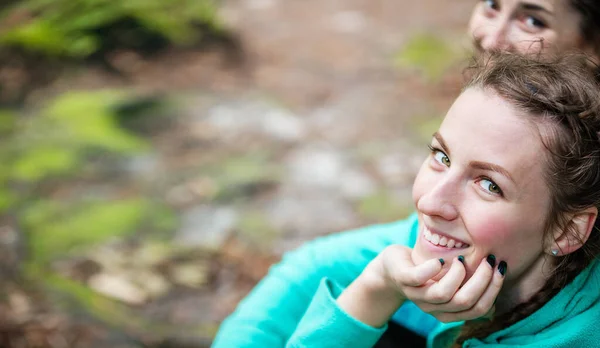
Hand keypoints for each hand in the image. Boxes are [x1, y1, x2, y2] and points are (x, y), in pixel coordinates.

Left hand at [377, 245, 505, 321]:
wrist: (391, 268)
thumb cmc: (427, 271)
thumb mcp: (451, 277)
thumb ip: (470, 281)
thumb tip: (501, 274)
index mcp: (449, 311)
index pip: (479, 309)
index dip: (494, 290)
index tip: (501, 268)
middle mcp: (434, 308)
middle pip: (465, 302)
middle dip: (482, 281)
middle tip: (489, 260)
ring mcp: (417, 295)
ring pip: (444, 294)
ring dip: (458, 275)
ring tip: (463, 259)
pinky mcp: (404, 280)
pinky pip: (418, 279)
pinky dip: (432, 270)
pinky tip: (442, 259)